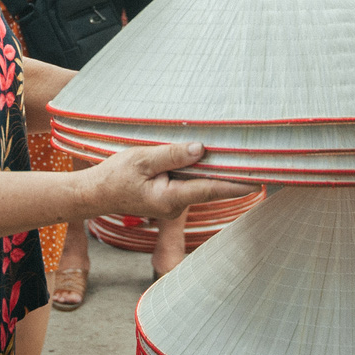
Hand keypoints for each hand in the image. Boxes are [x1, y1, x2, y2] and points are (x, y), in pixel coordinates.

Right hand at [86, 143, 255, 218]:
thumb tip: (200, 149)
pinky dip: (198, 171)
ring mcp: (173, 204)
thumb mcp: (141, 159)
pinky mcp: (169, 198)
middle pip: (209, 187)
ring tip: (237, 152)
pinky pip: (188, 183)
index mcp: (170, 198)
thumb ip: (171, 154)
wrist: (95, 194)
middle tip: (258, 160)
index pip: (210, 189)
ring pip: (199, 184)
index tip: (259, 181)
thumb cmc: (115, 177)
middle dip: (231, 174)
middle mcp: (176, 205)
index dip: (236, 184)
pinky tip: (207, 157)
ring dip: (213, 170)